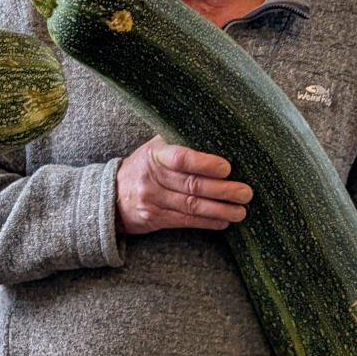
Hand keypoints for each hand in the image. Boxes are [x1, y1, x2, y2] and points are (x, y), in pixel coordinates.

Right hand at [115, 139, 251, 234]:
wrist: (111, 196)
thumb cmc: (143, 167)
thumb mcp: (154, 149)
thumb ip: (178, 142)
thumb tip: (217, 133)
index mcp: (155, 155)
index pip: (181, 158)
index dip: (205, 163)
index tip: (227, 168)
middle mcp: (152, 178)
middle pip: (192, 185)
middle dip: (222, 190)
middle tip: (245, 192)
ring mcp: (152, 200)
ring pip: (192, 206)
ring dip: (220, 210)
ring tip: (241, 211)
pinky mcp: (155, 219)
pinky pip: (185, 221)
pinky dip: (207, 222)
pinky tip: (223, 222)